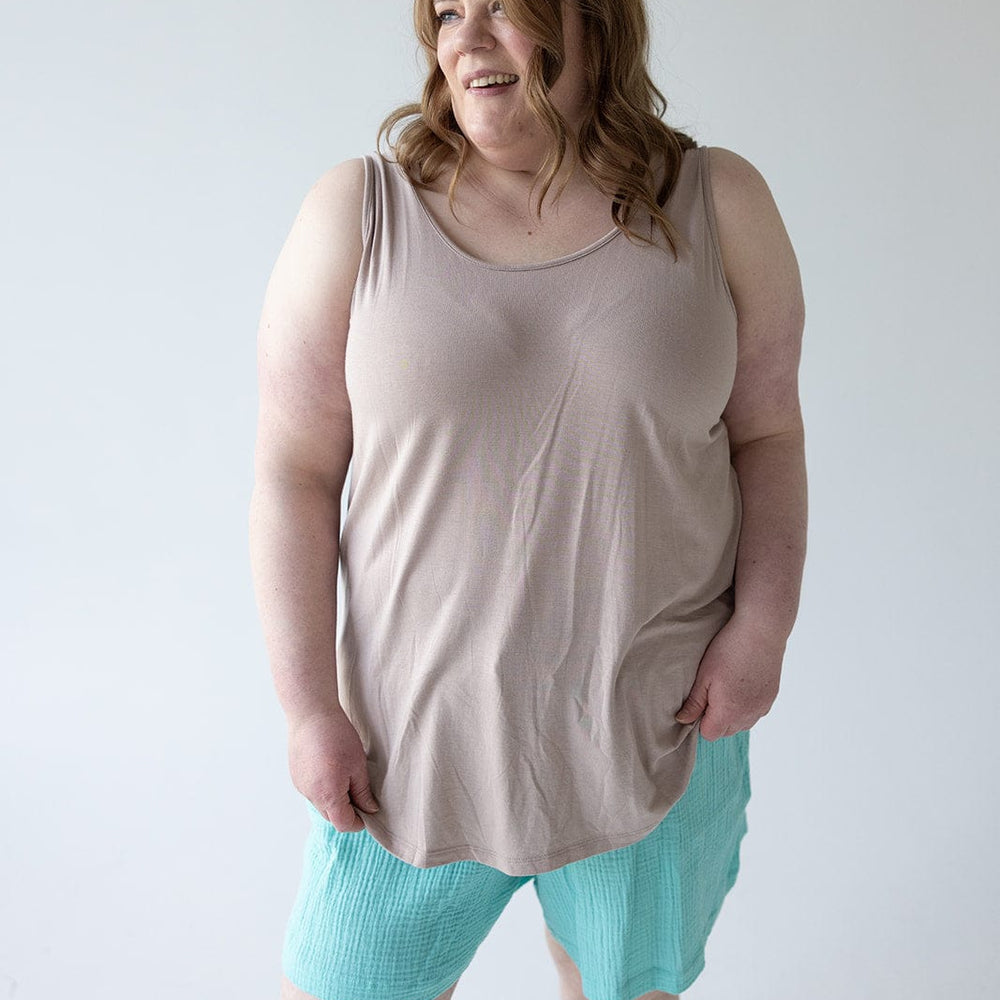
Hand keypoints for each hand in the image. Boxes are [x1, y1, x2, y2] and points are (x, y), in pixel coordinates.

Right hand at [287, 708, 380, 831]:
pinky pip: (312, 791)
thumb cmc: (337, 737)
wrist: (311, 714)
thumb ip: (363, 792)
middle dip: (346, 811)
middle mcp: (311, 795)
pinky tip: (330, 767)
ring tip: (345, 775)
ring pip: (321, 803)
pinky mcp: (296, 776)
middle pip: (331, 816)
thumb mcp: (358, 765)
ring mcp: (301, 786)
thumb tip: (369, 809)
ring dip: (334, 799)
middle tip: (360, 793)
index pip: (343, 824)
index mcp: (328, 796)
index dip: (358, 822)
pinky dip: (323, 788)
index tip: (368, 812)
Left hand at [674, 611, 784, 739]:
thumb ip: (694, 702)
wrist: (761, 631)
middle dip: (715, 718)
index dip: (700, 720)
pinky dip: (746, 704)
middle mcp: (748, 715)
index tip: (699, 700)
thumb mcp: (704, 675)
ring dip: (732, 713)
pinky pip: (755, 712)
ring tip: (727, 685)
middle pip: (726, 731)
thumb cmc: (729, 650)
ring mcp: (762, 707)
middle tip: (712, 690)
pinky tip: (741, 683)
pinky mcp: (771, 697)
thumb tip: (682, 720)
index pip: (709, 734)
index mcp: (729, 713)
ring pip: (742, 723)